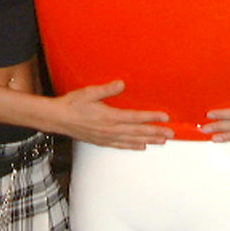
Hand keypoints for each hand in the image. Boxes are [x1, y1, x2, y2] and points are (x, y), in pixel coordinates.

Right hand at [53, 80, 172, 149]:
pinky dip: (133, 146)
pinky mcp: (101, 141)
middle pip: (138, 132)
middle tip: (171, 134)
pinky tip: (140, 146)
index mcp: (109, 117)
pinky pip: (121, 145)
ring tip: (161, 141)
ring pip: (132, 140)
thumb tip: (122, 84)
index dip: (152, 117)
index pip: (136, 118)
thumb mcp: (89, 92)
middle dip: (156, 132)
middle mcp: (110, 129)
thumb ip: (107, 89)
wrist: (58, 119)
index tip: (165, 117)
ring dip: (148, 141)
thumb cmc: (72, 104)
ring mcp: (106, 137)